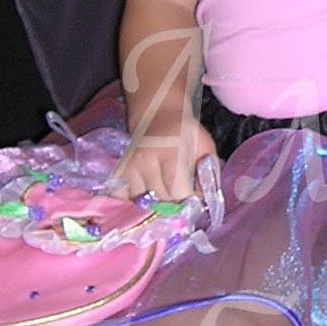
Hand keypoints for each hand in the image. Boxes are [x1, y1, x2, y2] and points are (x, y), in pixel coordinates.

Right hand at [104, 115, 218, 206]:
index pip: (177, 190)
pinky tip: (145, 201)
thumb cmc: (186, 135)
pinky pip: (122, 200)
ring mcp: (129, 167)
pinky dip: (132, 206)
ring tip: (165, 201)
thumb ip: (208, 176)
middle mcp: (146, 160)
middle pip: (160, 201)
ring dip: (155, 208)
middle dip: (174, 208)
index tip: (195, 204)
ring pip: (142, 205)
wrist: (158, 116)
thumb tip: (202, 204)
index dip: (188, 203)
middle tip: (182, 204)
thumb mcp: (205, 149)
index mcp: (171, 152)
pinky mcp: (118, 173)